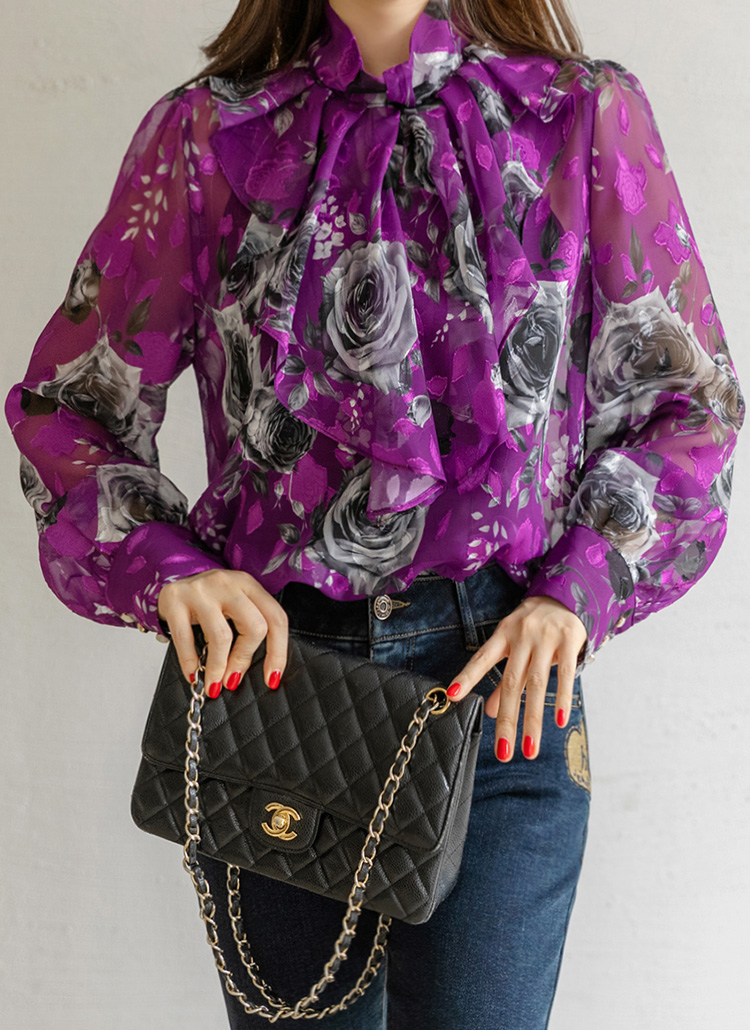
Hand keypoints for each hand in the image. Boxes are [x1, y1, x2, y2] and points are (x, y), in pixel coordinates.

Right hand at [156, 569, 288, 698]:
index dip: (278, 652)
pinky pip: (185, 638)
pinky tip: (193, 674)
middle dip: (244, 659)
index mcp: (249, 584)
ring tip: (214, 683)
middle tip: (233, 679)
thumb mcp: (235, 606)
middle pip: (254, 626)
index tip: (272, 677)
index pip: (276, 618)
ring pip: (221, 635)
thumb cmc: (209, 601)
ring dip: (218, 667)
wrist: (171, 582)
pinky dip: (190, 662)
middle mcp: (228, 583)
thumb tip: (261, 671)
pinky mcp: (174, 599)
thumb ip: (250, 628)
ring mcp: (200, 590)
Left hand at [445, 595, 586, 761]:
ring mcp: (546, 637)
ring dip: (532, 719)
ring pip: (537, 684)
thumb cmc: (533, 626)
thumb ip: (502, 678)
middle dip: (506, 719)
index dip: (467, 677)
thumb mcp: (513, 644)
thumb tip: (487, 711)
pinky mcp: (570, 639)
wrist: (566, 594)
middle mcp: (522, 636)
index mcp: (503, 635)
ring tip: (529, 748)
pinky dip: (561, 699)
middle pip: (511, 682)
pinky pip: (565, 673)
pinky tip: (558, 721)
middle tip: (503, 751)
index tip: (453, 697)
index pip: (482, 659)